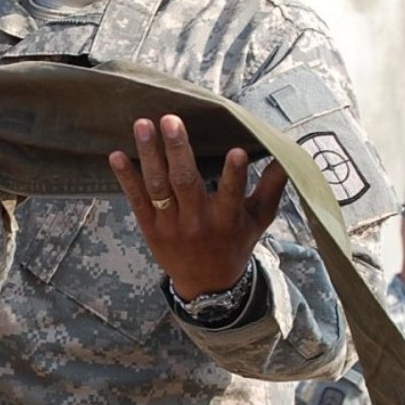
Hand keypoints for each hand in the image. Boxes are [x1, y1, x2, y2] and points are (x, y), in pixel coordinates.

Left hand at [108, 114, 286, 297]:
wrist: (206, 284)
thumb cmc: (235, 243)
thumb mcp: (259, 220)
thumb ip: (271, 188)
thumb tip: (288, 157)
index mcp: (226, 220)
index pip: (231, 194)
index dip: (233, 174)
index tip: (236, 150)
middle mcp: (197, 222)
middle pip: (185, 183)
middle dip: (178, 149)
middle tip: (171, 119)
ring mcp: (170, 225)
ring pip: (158, 186)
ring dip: (149, 154)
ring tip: (143, 124)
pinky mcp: (150, 227)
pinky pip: (136, 199)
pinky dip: (126, 178)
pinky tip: (117, 155)